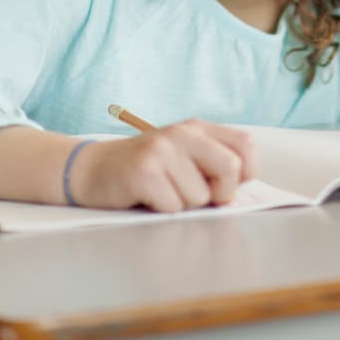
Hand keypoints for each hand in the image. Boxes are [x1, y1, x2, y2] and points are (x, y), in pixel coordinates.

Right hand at [72, 121, 258, 211]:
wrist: (92, 169)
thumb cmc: (145, 171)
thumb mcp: (182, 157)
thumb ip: (211, 165)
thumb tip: (237, 193)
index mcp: (198, 128)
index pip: (246, 145)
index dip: (247, 172)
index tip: (226, 186)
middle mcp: (182, 133)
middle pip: (231, 168)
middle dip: (221, 193)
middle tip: (198, 197)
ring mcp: (162, 150)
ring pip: (200, 196)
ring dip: (184, 205)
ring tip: (162, 192)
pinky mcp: (143, 171)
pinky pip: (173, 206)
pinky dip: (162, 210)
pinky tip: (146, 197)